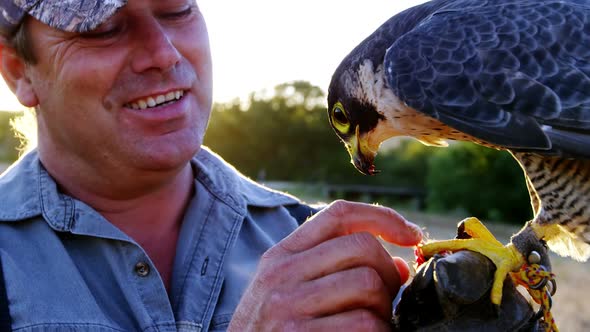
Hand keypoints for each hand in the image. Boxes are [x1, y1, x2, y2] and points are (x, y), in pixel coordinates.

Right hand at [228, 200, 422, 330]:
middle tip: (388, 300)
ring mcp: (288, 305)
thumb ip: (334, 270)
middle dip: (388, 273)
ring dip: (384, 310)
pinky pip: (364, 324)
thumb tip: (399, 266)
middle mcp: (282, 273)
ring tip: (373, 325)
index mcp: (281, 255)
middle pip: (361, 247)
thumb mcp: (287, 290)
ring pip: (367, 284)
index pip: (338, 214)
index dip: (383, 217)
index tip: (411, 234)